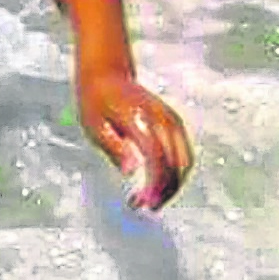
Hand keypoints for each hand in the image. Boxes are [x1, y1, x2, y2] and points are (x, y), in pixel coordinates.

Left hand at [77, 72, 193, 211]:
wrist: (106, 73)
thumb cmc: (95, 101)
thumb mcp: (93, 125)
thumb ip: (113, 148)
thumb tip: (130, 172)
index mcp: (139, 119)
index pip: (156, 157)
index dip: (153, 184)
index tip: (142, 203)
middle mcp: (161, 118)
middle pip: (175, 163)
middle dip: (163, 191)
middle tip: (143, 206)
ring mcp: (171, 119)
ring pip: (184, 161)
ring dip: (172, 185)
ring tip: (150, 200)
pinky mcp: (175, 122)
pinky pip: (184, 154)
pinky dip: (176, 173)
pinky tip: (157, 185)